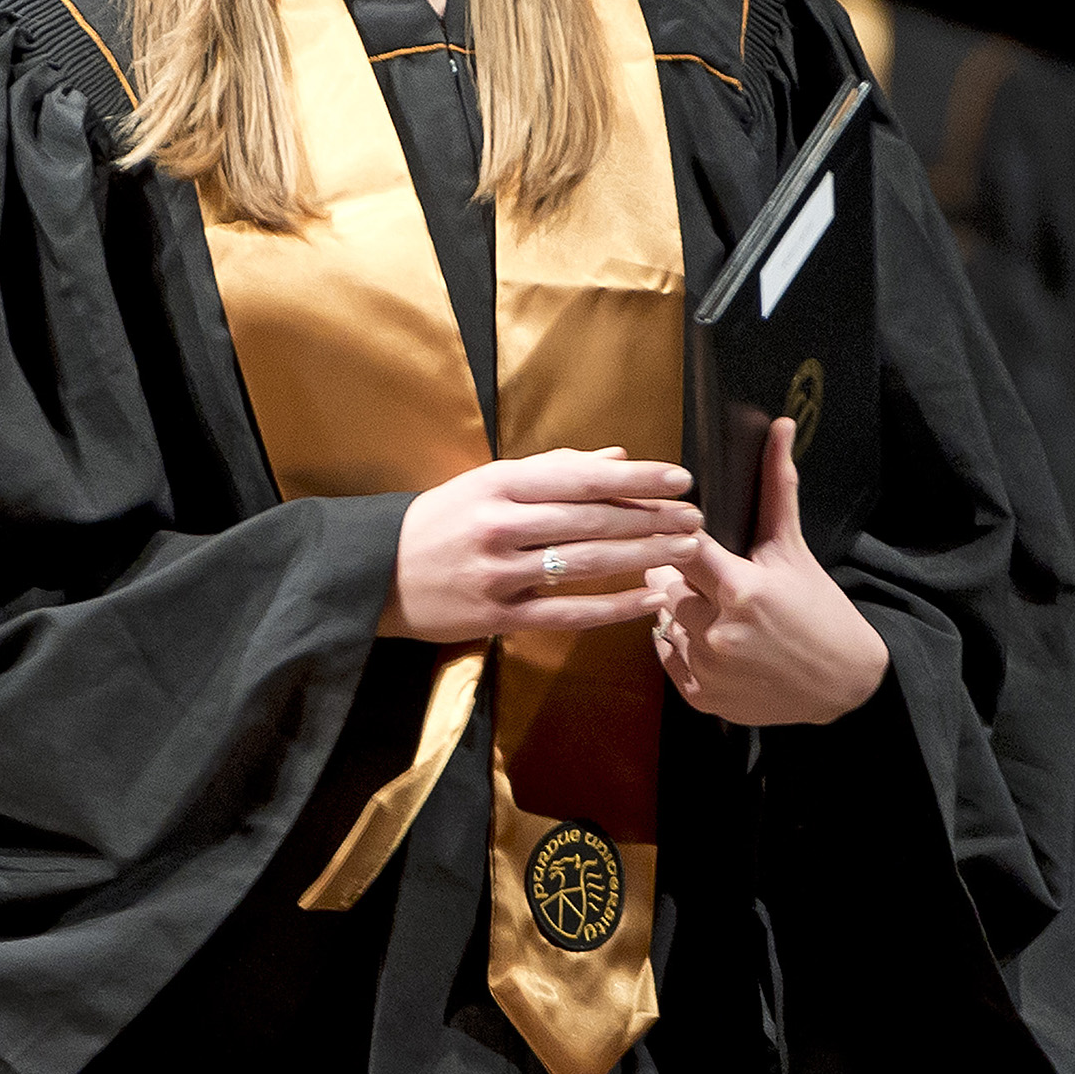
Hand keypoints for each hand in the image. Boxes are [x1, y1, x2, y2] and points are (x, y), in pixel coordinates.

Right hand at [382, 448, 705, 641]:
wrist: (378, 573)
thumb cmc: (441, 521)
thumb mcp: (486, 483)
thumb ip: (552, 469)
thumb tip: (617, 457)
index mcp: (499, 484)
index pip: (581, 478)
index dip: (636, 479)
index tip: (681, 478)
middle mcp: (500, 525)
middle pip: (592, 520)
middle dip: (652, 518)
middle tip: (696, 517)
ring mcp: (499, 573)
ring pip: (586, 564)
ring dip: (643, 556)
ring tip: (686, 551)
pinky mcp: (498, 616)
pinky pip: (568, 612)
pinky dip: (614, 606)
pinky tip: (650, 597)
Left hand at [648, 419, 887, 725]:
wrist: (845, 684)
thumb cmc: (819, 609)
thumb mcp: (793, 549)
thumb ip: (777, 488)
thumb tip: (779, 426)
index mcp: (741, 590)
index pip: (679, 546)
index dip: (671, 533)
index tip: (669, 526)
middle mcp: (719, 632)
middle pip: (665, 585)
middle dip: (682, 578)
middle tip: (713, 579)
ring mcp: (708, 670)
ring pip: (664, 620)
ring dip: (682, 613)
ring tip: (719, 611)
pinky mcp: (701, 698)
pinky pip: (667, 656)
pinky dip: (683, 646)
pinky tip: (716, 639)